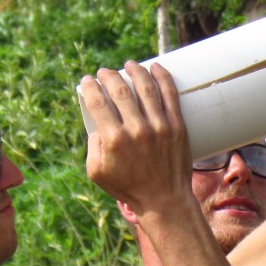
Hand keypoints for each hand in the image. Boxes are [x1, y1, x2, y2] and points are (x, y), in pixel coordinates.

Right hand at [80, 61, 192, 217]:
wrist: (164, 200)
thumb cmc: (129, 188)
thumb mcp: (97, 173)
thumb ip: (92, 146)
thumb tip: (98, 123)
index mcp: (113, 140)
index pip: (98, 102)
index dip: (90, 87)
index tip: (88, 81)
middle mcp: (136, 130)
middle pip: (120, 90)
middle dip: (109, 76)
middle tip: (105, 72)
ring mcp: (159, 127)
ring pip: (146, 87)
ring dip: (136, 70)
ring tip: (130, 65)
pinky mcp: (177, 126)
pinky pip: (170, 95)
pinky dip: (163, 77)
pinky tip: (156, 67)